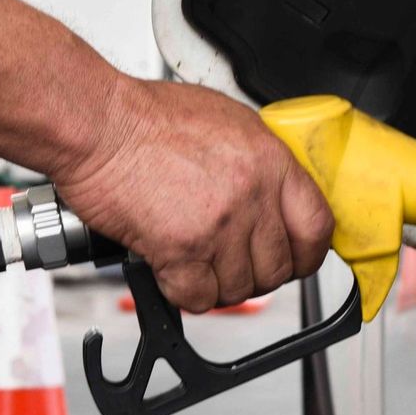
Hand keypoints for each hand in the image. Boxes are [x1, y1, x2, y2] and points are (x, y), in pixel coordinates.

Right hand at [54, 77, 333, 311]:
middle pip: (278, 267)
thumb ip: (257, 161)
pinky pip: (198, 297)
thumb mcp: (227, 120)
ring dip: (216, 284)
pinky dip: (184, 292)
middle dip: (255, 274)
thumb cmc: (147, 116)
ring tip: (195, 262)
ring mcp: (219, 224)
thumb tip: (271, 190)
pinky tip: (172, 270)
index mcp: (270, 160)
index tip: (294, 259)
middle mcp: (252, 194)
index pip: (317, 226)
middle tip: (230, 263)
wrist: (98, 124)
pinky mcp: (181, 249)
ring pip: (239, 288)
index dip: (307, 253)